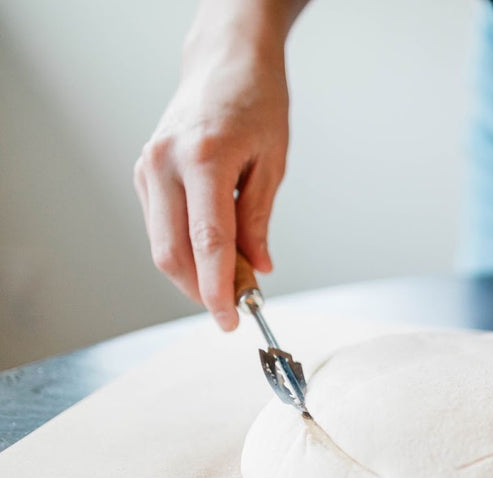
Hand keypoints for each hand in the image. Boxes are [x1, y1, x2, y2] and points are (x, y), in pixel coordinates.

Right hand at [133, 37, 288, 330]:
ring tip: (232, 283)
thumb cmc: (256, 104)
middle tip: (235, 309)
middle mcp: (166, 164)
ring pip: (161, 246)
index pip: (208, 242)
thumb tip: (260, 267)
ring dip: (193, 275)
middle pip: (174, 253)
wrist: (224, 64)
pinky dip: (184, 250)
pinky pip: (160, 227)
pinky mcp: (143, 173)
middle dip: (202, 291)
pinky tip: (212, 255)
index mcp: (204, 159)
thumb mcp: (272, 162)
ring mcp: (148, 168)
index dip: (219, 289)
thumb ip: (260, 219)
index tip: (231, 319)